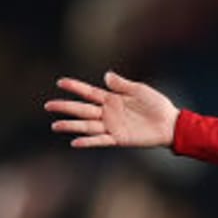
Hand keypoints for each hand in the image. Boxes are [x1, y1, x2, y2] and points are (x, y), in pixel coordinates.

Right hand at [47, 72, 178, 149]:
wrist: (169, 123)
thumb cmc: (156, 105)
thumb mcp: (139, 89)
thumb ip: (121, 84)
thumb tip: (105, 75)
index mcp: (112, 99)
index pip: (89, 92)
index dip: (75, 87)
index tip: (60, 82)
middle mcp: (108, 113)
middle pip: (82, 109)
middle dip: (65, 107)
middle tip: (48, 105)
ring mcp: (112, 126)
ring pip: (87, 126)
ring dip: (71, 126)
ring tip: (55, 125)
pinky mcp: (119, 139)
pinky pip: (100, 140)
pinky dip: (88, 142)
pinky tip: (75, 142)